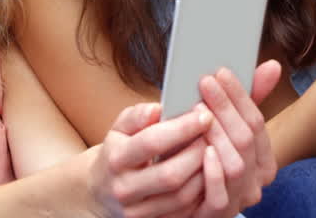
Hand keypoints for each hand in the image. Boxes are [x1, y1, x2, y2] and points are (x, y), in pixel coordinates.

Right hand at [88, 61, 280, 217]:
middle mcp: (124, 188)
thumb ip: (137, 116)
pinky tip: (207, 175)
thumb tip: (158, 108)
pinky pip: (185, 212)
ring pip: (182, 197)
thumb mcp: (120, 129)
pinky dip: (200, 193)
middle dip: (198, 153)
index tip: (204, 115)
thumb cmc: (118, 152)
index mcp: (116, 158)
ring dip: (204, 174)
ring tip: (213, 153)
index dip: (182, 128)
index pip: (152, 142)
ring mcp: (137, 211)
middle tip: (213, 136)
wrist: (101, 191)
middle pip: (171, 174)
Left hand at [191, 61, 281, 215]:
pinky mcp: (217, 215)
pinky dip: (213, 171)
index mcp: (263, 160)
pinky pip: (220, 195)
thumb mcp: (222, 130)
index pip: (257, 123)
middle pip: (246, 139)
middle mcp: (256, 181)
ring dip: (217, 134)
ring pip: (235, 164)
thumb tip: (273, 65)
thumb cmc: (200, 159)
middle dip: (226, 108)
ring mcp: (239, 199)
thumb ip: (245, 102)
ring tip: (197, 110)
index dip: (240, 96)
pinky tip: (202, 149)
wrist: (174, 203)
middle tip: (205, 83)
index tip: (220, 73)